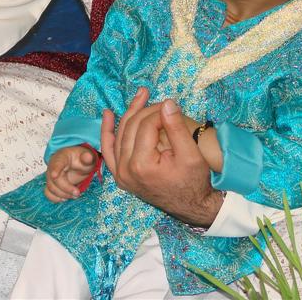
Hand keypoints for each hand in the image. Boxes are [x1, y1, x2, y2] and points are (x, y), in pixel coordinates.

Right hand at [45, 146, 98, 202]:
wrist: (78, 163)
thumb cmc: (81, 159)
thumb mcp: (87, 157)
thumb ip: (87, 157)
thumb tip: (88, 157)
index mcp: (61, 157)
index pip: (56, 163)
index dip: (55, 169)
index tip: (54, 175)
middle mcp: (53, 167)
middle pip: (53, 179)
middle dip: (65, 188)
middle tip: (77, 193)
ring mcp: (51, 177)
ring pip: (50, 188)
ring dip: (62, 195)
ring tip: (74, 195)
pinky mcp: (52, 185)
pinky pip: (48, 193)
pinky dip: (56, 198)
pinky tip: (65, 198)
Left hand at [101, 87, 223, 227]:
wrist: (192, 206)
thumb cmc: (194, 181)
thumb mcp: (191, 154)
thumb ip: (177, 128)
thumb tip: (167, 102)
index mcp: (142, 164)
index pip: (146, 125)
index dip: (158, 111)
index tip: (170, 105)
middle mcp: (125, 169)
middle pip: (131, 127)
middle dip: (143, 109)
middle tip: (156, 96)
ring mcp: (120, 174)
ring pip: (120, 134)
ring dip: (128, 114)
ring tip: (140, 95)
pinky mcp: (120, 176)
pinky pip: (109, 150)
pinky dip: (107, 132)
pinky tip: (108, 115)